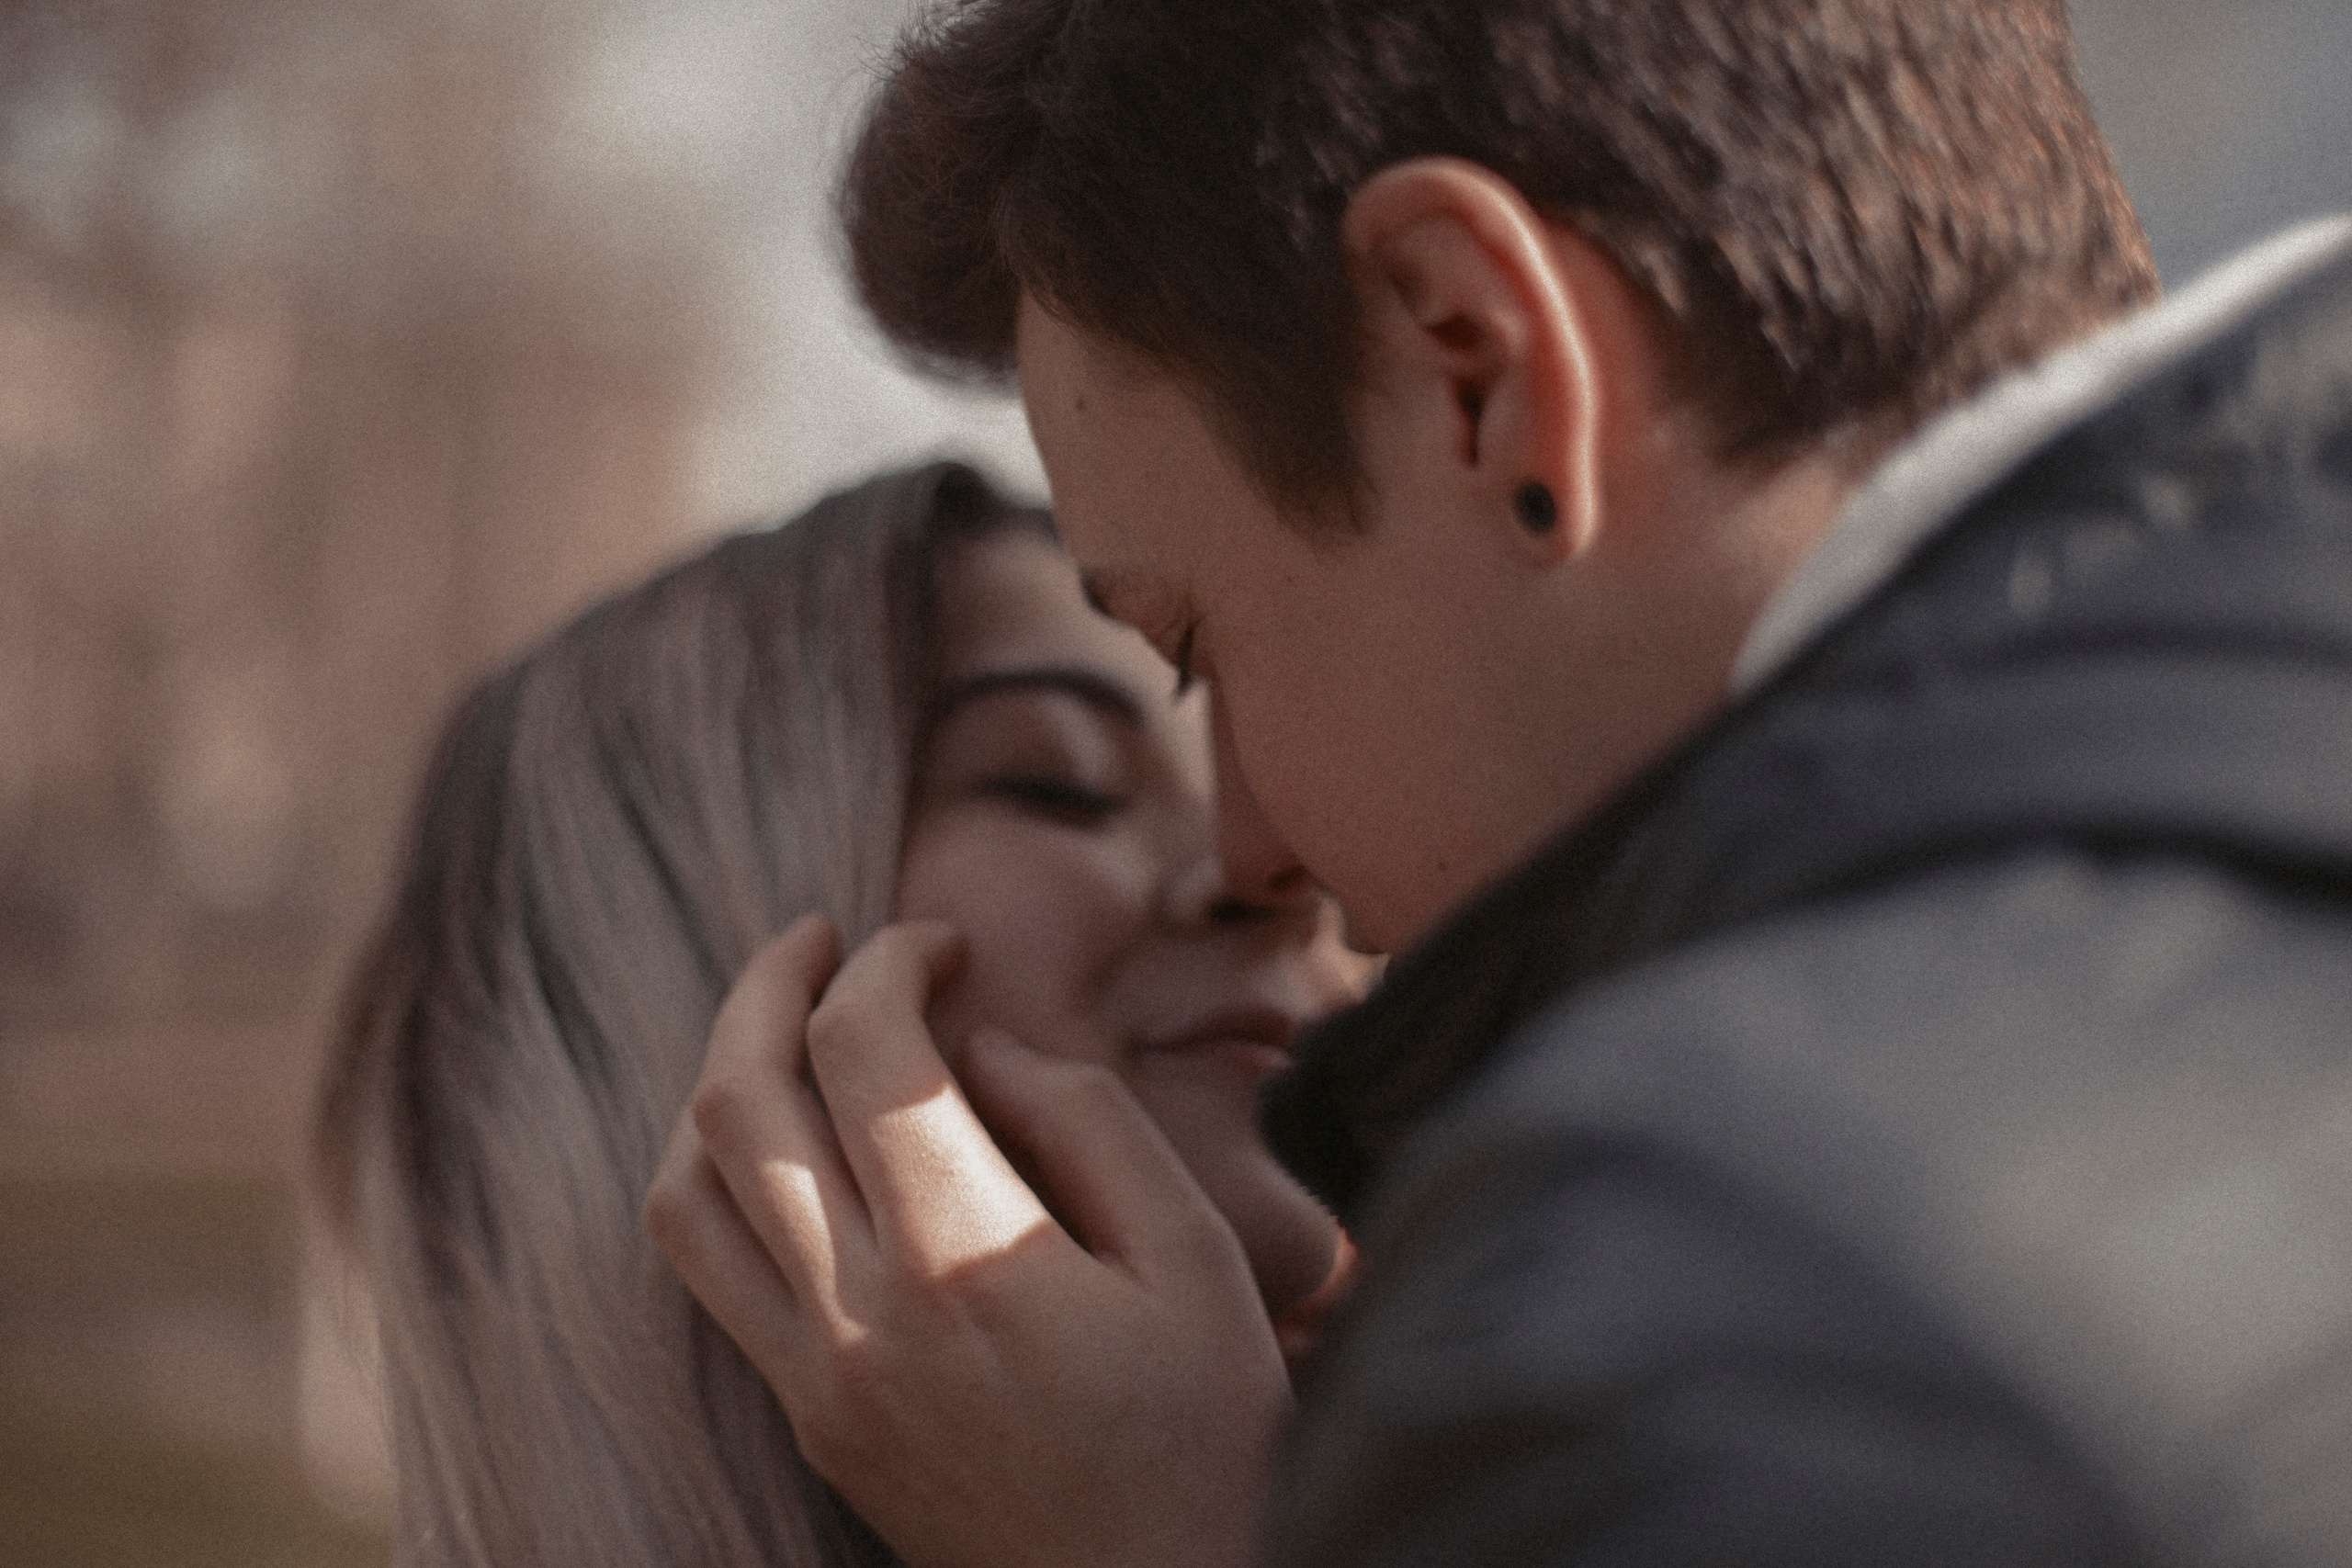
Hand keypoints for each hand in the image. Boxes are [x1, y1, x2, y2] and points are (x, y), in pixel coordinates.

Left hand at [644, 915, 1291, 1567]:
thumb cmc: (1205, 1442)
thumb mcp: (1198, 1266)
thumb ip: (1091, 1126)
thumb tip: (984, 1046)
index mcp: (971, 1264)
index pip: (865, 1051)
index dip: (893, 960)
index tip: (946, 944)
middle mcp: (863, 1320)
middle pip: (737, 1101)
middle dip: (769, 984)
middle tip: (825, 935)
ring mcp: (817, 1380)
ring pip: (686, 1193)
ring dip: (716, 1081)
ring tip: (783, 1027)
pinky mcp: (809, 1422)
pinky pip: (709, 1273)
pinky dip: (717, 1177)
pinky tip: (783, 1145)